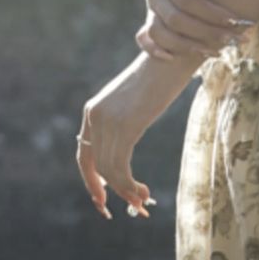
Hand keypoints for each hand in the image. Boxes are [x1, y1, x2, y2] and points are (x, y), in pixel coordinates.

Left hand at [75, 59, 161, 222]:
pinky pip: (120, 166)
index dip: (92, 181)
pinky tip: (144, 191)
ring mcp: (108, 120)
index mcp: (93, 110)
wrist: (173, 54)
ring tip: (144, 201)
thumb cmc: (160, 78)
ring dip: (126, 191)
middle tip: (135, 205)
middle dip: (113, 191)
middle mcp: (95, 116)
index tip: (103, 201)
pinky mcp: (125, 125)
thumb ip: (124, 126)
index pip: (85, 154)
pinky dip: (129, 185)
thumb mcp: (133, 104)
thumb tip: (124, 163)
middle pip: (98, 166)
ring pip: (109, 170)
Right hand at [136, 0, 255, 61]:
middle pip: (175, 20)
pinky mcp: (153, 20)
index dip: (210, 13)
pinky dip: (155, 51)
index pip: (186, 0)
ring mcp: (151, 8)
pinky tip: (174, 60)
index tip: (234, 20)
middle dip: (205, 33)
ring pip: (160, 34)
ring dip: (187, 47)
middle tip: (232, 40)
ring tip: (215, 52)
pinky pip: (147, 39)